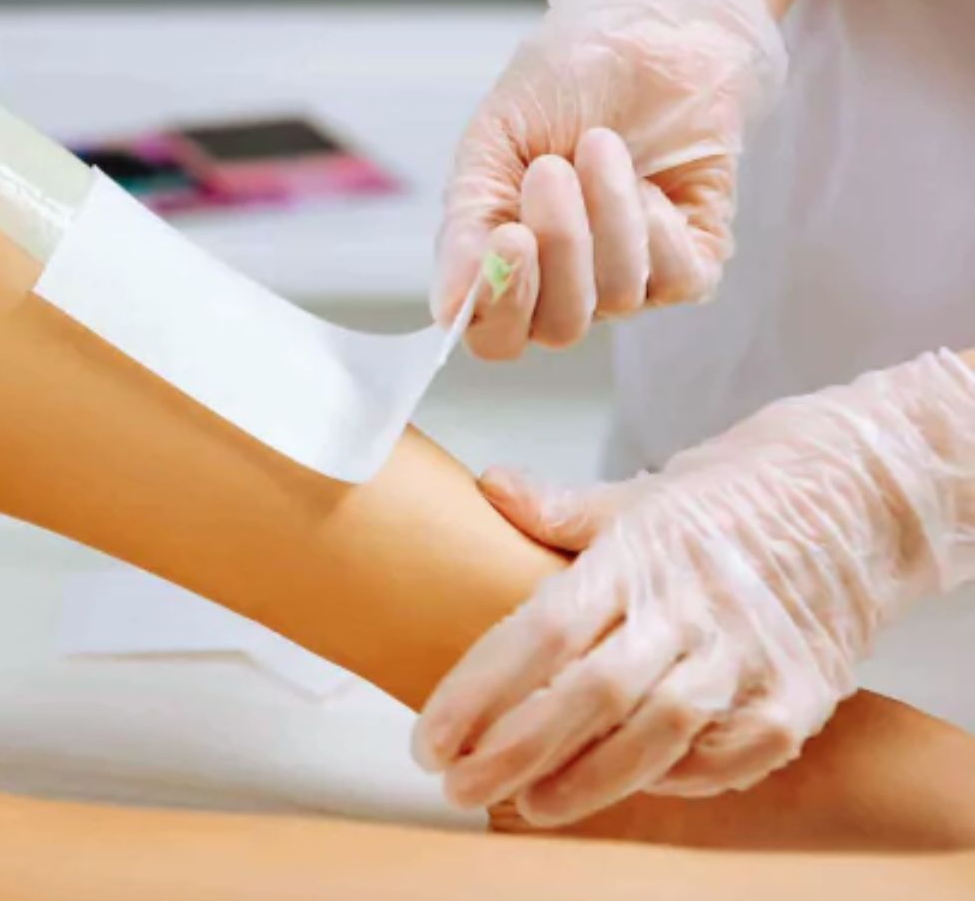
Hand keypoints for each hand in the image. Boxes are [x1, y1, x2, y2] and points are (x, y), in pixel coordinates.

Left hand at [413, 350, 974, 826]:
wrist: (859, 493)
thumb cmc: (738, 499)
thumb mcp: (642, 496)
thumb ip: (561, 509)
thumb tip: (489, 486)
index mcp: (638, 556)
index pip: (541, 629)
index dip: (480, 689)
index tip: (432, 735)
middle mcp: (691, 607)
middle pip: (589, 693)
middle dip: (515, 751)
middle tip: (458, 783)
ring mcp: (750, 652)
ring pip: (658, 732)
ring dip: (587, 779)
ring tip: (529, 804)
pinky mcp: (801, 691)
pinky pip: (734, 753)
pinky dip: (682, 777)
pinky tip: (634, 786)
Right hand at [434, 0, 785, 358]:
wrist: (651, 27)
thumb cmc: (564, 80)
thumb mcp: (493, 142)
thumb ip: (466, 224)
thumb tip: (447, 308)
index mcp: (505, 261)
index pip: (494, 334)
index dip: (498, 305)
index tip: (508, 235)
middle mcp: (566, 283)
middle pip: (556, 327)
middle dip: (559, 246)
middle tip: (551, 169)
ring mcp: (630, 277)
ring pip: (615, 298)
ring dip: (607, 214)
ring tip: (602, 145)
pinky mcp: (692, 258)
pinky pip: (674, 282)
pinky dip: (657, 228)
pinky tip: (650, 180)